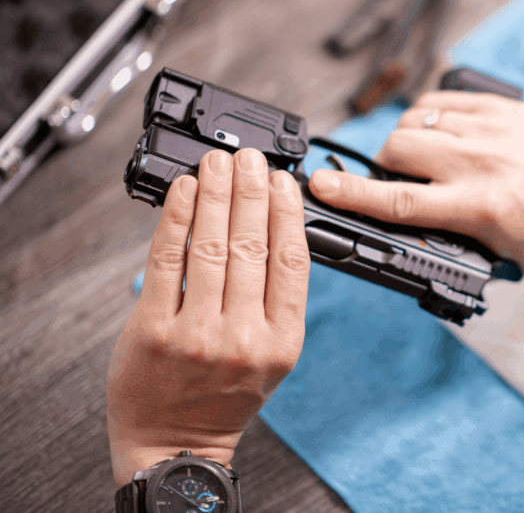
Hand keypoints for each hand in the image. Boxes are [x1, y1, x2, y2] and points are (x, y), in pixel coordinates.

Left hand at [107, 148, 310, 486]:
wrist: (175, 442)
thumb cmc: (224, 395)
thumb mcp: (271, 354)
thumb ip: (275, 299)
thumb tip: (272, 227)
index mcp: (282, 341)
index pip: (291, 261)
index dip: (287, 213)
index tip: (284, 181)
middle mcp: (243, 338)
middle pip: (251, 245)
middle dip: (250, 191)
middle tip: (249, 158)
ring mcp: (197, 334)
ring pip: (211, 248)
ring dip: (216, 196)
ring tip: (218, 165)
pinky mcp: (154, 331)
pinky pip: (167, 263)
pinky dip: (177, 220)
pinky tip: (184, 192)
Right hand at [308, 92, 523, 270]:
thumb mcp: (503, 257)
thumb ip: (453, 243)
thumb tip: (407, 234)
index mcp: (479, 208)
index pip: (399, 201)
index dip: (352, 193)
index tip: (320, 185)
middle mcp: (480, 165)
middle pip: (398, 149)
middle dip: (385, 164)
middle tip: (401, 179)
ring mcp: (491, 131)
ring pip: (416, 120)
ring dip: (408, 141)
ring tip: (425, 159)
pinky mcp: (500, 108)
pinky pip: (442, 101)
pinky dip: (431, 118)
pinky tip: (442, 135)